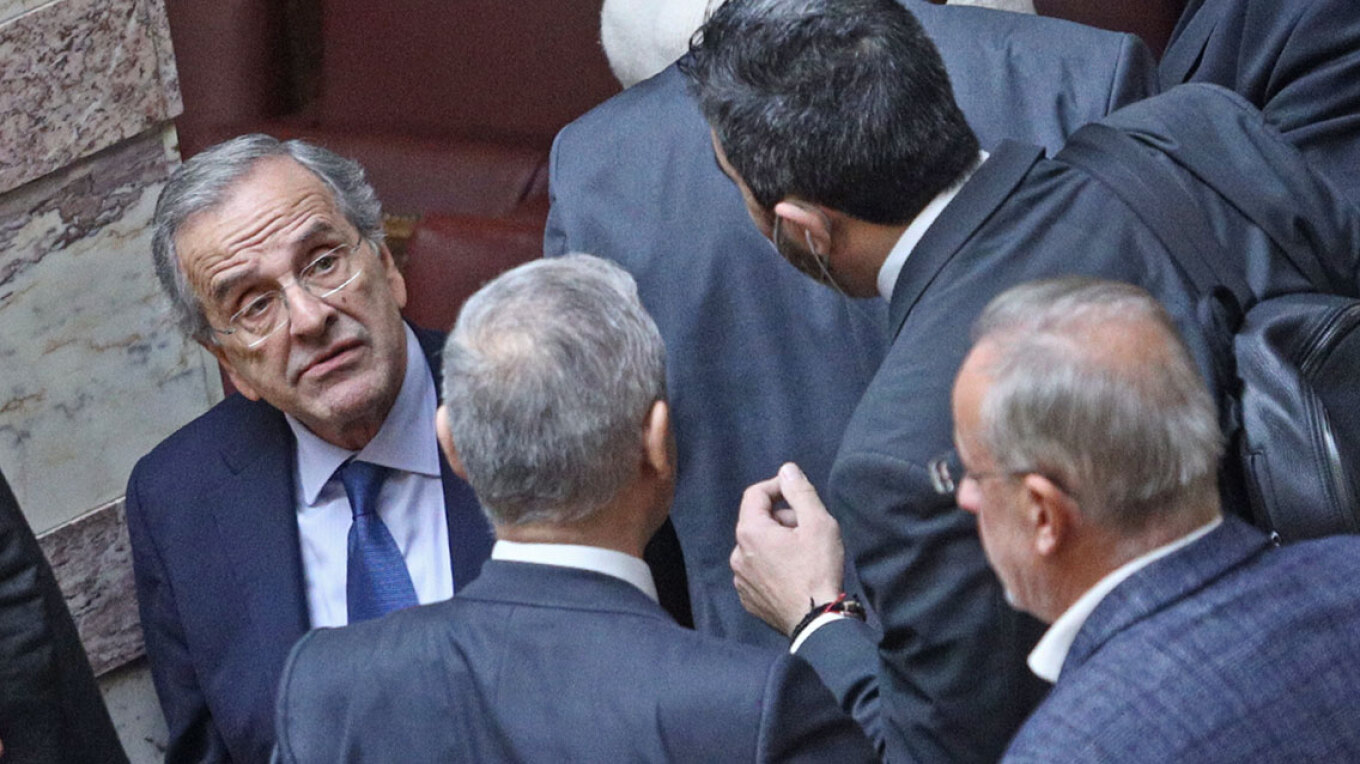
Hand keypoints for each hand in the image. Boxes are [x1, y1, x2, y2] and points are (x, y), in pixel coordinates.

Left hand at [730, 462, 845, 635]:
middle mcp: (737, 555)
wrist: (817, 622)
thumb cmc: (818, 571)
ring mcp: (741, 579)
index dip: (778, 487)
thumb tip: (787, 470)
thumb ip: (800, 492)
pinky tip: (795, 575)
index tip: (798, 492)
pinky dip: (773, 566)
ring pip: (758, 547)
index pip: (755, 494)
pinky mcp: (748, 598)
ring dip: (778, 543)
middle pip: (758, 521)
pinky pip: (758, 570)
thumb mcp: (818, 523)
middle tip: (809, 530)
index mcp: (750, 532)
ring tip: (804, 555)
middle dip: (782, 518)